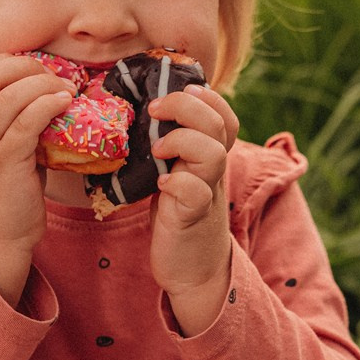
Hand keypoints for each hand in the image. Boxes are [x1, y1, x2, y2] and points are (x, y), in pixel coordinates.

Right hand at [0, 54, 72, 305]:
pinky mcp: (4, 163)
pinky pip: (26, 122)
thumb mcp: (3, 151)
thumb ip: (15, 124)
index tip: (37, 68)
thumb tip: (52, 97)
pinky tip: (65, 103)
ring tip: (68, 88)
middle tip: (55, 75)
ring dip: (43, 84)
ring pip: (9, 96)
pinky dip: (47, 105)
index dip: (7, 62)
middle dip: (24, 66)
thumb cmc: (6, 194)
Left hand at [147, 85, 238, 335]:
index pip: (224, 114)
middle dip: (186, 107)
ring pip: (213, 153)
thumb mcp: (174, 172)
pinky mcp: (193, 217)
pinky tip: (161, 185)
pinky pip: (196, 192)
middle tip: (155, 110)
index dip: (207, 97)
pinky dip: (178, 183)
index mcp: (209, 154)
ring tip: (157, 150)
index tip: (178, 92)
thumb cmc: (176, 213)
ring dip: (183, 141)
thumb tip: (135, 112)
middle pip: (219, 124)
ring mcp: (206, 192)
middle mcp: (213, 169)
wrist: (191, 267)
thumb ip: (167, 146)